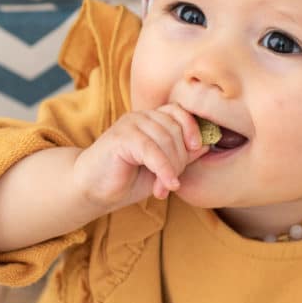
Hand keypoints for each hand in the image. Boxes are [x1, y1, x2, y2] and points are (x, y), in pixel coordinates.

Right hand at [73, 104, 207, 209]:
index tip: (196, 150)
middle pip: (176, 129)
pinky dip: (163, 170)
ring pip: (166, 140)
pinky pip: (152, 150)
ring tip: (163, 187)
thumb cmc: (127, 178)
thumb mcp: (162, 167)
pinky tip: (165, 186)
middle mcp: (141, 117)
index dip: (192, 129)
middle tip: (171, 183)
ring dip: (171, 169)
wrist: (93, 190)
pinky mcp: (120, 137)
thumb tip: (208, 143)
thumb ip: (183, 154)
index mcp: (151, 119)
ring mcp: (130, 124)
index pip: (180, 112)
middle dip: (180, 160)